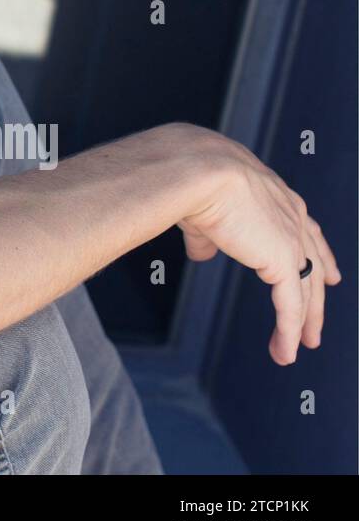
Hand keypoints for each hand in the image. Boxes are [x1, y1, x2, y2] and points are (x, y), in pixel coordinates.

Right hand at [175, 126, 341, 364]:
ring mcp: (292, 238)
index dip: (316, 254)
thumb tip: (202, 255)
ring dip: (304, 321)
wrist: (197, 170)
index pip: (306, 230)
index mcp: (276, 195)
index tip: (329, 275)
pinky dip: (289, 331)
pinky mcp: (283, 262)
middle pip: (314, 262)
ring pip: (307, 288)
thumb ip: (207, 235)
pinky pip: (291, 305)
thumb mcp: (204, 205)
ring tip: (299, 346)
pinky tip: (285, 350)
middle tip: (316, 324)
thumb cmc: (192, 175)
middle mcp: (292, 214)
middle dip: (317, 295)